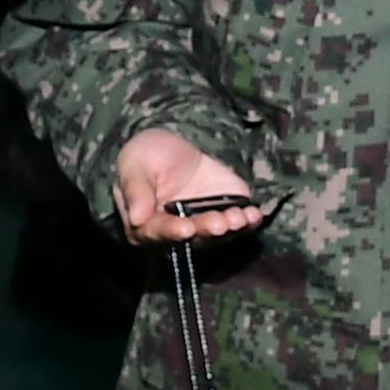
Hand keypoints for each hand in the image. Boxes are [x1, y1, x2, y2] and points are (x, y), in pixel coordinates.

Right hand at [113, 128, 257, 245]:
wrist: (174, 149)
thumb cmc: (146, 156)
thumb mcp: (134, 164)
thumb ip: (136, 190)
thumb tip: (136, 219)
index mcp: (146, 225)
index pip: (158, 234)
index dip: (172, 232)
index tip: (186, 229)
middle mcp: (176, 233)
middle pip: (192, 240)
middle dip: (207, 231)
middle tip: (219, 223)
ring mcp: (203, 225)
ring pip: (217, 237)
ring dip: (230, 229)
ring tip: (240, 218)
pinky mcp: (225, 214)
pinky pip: (239, 225)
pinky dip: (248, 223)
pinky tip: (254, 215)